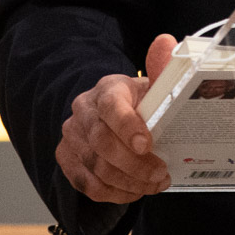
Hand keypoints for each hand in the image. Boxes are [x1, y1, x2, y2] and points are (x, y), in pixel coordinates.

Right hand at [56, 34, 176, 202]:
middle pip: (102, 142)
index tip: (147, 145)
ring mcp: (71, 137)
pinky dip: (113, 192)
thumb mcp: (154, 84)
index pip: (111, 106)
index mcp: (107, 88)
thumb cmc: (140, 101)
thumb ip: (164, 67)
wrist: (114, 114)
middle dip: (134, 163)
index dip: (128, 127)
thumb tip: (167, 41)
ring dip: (128, 181)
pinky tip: (135, 192)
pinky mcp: (67, 159)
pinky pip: (87, 183)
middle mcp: (83, 111)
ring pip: (95, 167)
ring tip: (154, 185)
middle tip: (161, 173)